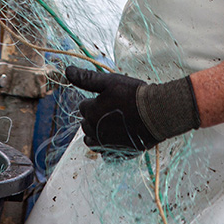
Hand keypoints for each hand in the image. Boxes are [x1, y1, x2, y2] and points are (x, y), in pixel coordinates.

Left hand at [65, 66, 200, 154]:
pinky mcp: (117, 152)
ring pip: (91, 140)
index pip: (83, 107)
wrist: (156, 114)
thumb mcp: (110, 82)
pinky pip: (104, 152)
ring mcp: (105, 143)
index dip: (94, 101)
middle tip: (111, 109)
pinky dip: (106, 146)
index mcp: (91, 113)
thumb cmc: (133, 95)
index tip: (108, 97)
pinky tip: (116, 137)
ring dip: (96, 132)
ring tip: (111, 123)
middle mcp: (95, 130)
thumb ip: (87, 78)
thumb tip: (67, 70)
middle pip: (85, 124)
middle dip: (93, 116)